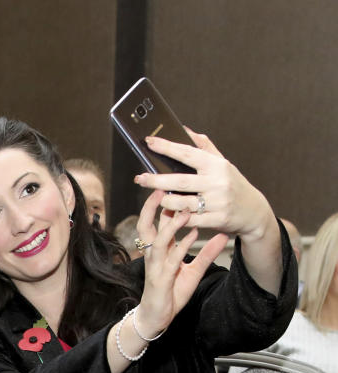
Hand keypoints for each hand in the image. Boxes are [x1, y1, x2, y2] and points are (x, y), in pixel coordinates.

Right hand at [132, 190, 226, 334]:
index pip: (154, 222)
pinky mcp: (161, 278)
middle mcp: (154, 255)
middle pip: (146, 226)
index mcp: (159, 251)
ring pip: (158, 240)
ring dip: (170, 224)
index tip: (170, 186)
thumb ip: (207, 252)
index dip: (159, 205)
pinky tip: (192, 235)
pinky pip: (171, 259)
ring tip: (182, 210)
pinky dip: (181, 246)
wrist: (159, 316)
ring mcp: (155, 266)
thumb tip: (223, 235)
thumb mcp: (194, 270)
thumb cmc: (172, 292)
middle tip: (162, 187)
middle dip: (152, 207)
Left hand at [135, 130, 276, 244]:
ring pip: (180, 203)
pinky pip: (188, 220)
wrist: (254, 211)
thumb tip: (185, 130)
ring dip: (165, 201)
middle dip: (156, 180)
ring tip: (158, 198)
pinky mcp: (216, 220)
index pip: (188, 153)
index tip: (149, 142)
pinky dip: (176, 217)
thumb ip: (204, 147)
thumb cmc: (233, 184)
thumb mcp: (223, 164)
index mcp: (217, 165)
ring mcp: (217, 202)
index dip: (167, 147)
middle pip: (179, 181)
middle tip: (140, 178)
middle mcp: (218, 183)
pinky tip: (170, 214)